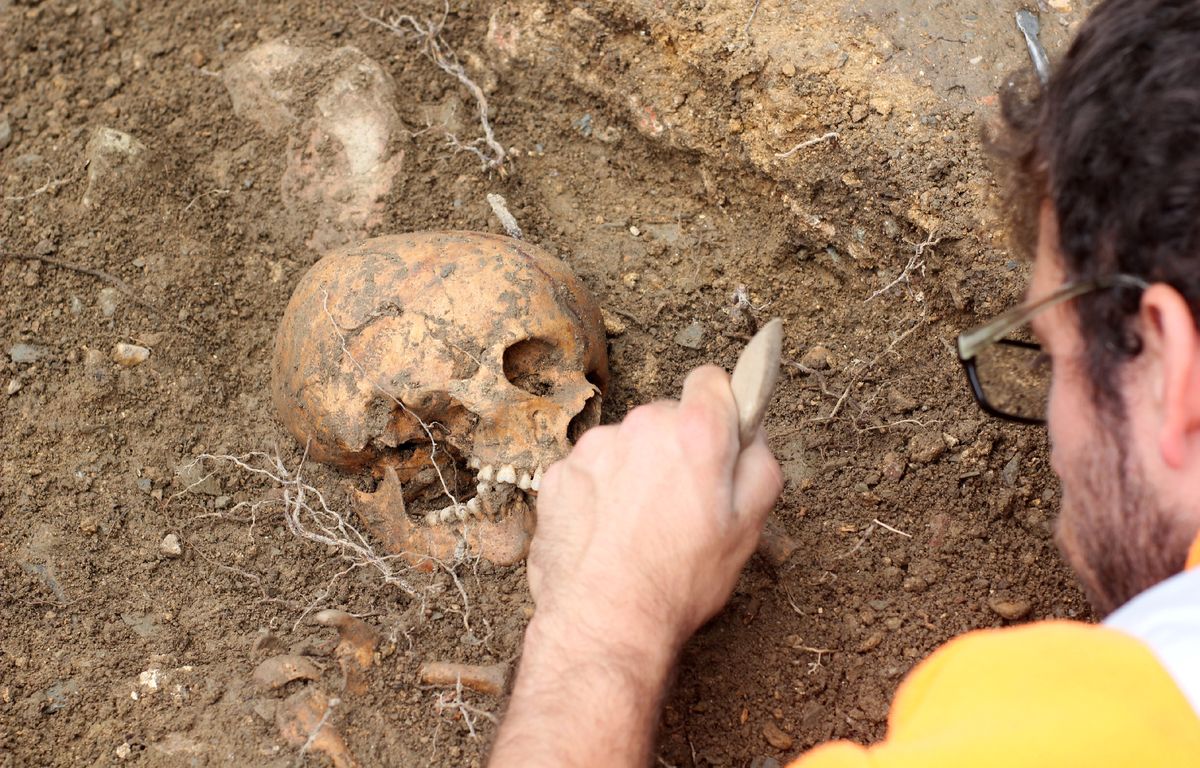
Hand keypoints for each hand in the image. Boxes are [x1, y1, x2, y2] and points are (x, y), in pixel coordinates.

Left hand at [528, 364, 783, 654]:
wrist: (603, 623)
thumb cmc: (678, 581)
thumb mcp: (749, 526)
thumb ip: (759, 462)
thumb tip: (750, 431)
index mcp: (694, 432)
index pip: (711, 381)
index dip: (719, 410)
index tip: (718, 439)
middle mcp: (639, 426)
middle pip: (664, 419)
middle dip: (674, 451)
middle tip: (679, 507)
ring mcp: (592, 449)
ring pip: (624, 448)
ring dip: (634, 474)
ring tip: (638, 531)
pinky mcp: (557, 474)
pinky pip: (589, 473)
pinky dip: (598, 496)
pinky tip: (606, 537)